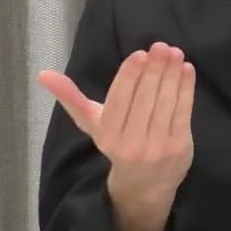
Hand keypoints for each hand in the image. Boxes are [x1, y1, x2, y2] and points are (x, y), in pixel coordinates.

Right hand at [38, 42, 195, 206]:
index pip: (119, 100)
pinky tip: (186, 70)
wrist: (144, 185)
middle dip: (155, 69)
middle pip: (145, 99)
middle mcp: (130, 143)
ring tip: (175, 53)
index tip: (140, 53)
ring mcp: (156, 147)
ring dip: (172, 75)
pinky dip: (186, 89)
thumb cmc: (117, 143)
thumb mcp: (92, 123)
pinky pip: (183, 112)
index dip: (130, 76)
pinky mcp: (179, 147)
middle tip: (162, 46)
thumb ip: (71, 97)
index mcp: (107, 135)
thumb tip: (43, 74)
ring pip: (165, 103)